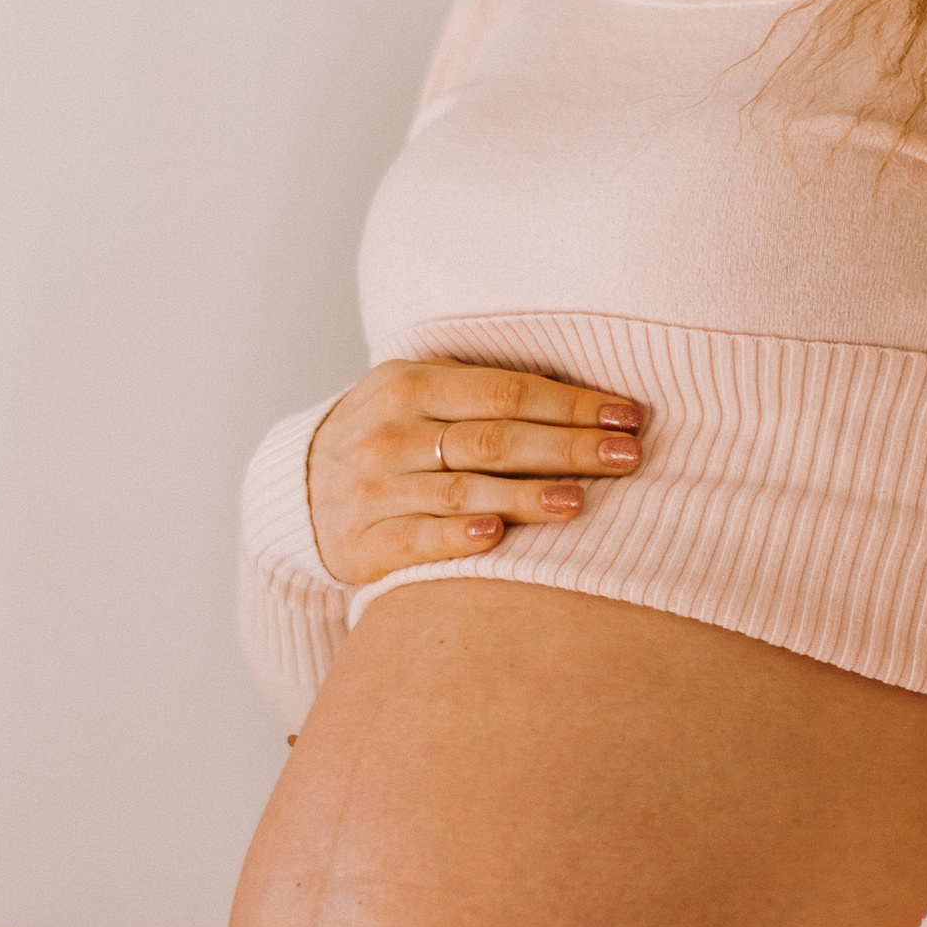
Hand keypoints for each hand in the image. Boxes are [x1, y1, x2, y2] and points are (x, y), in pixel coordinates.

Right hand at [307, 363, 644, 588]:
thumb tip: (574, 391)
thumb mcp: (416, 393)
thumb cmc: (386, 436)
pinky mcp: (367, 542)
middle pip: (494, 439)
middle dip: (567, 447)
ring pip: (463, 490)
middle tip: (628, 457)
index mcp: (411, 385)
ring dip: (525, 496)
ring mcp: (378, 489)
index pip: (505, 392)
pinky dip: (457, 537)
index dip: (571, 404)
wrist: (298, 492)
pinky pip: (418, 539)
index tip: (627, 416)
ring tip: (579, 501)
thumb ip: (480, 388)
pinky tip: (497, 537)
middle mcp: (393, 434)